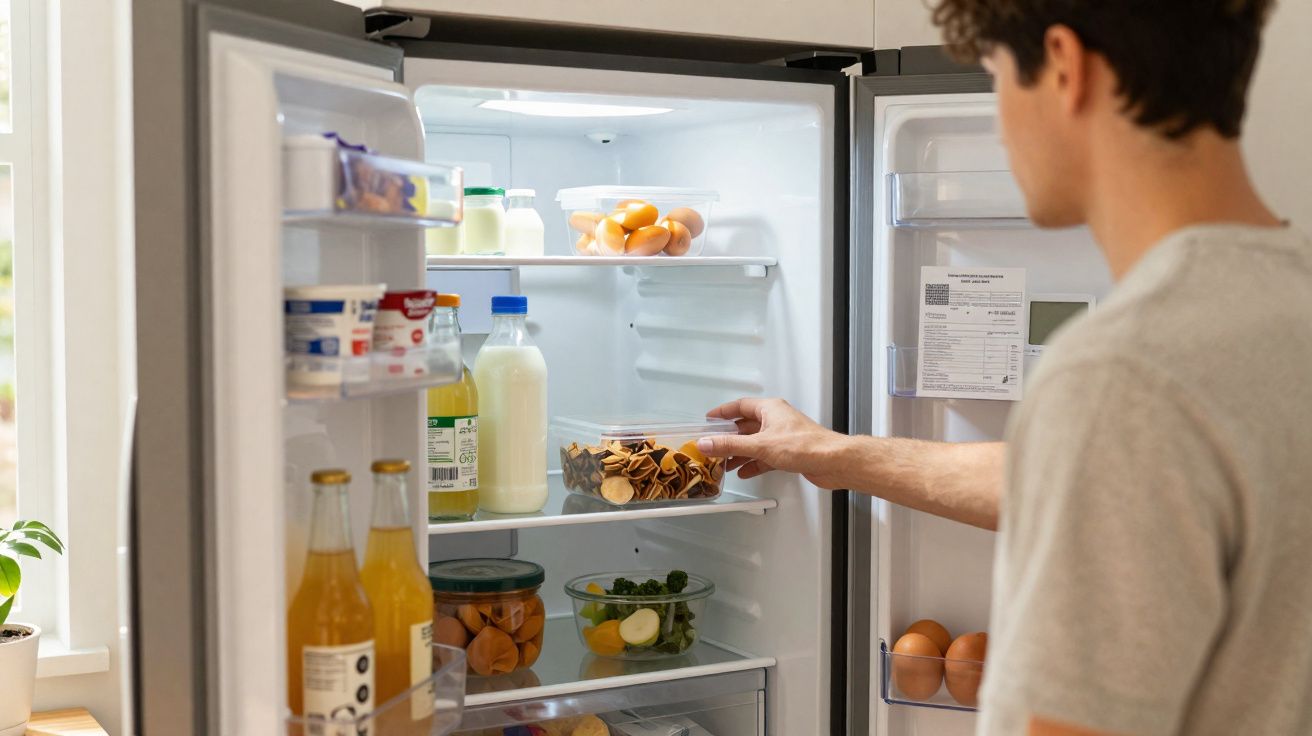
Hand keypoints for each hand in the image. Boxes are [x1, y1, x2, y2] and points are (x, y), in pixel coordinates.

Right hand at [697, 398, 850, 489]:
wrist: (832, 462)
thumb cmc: (807, 445)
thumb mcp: (760, 445)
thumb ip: (731, 445)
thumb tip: (708, 442)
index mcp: (770, 409)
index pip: (740, 406)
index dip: (723, 412)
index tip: (710, 419)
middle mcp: (776, 420)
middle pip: (746, 426)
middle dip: (729, 437)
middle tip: (714, 444)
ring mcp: (783, 437)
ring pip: (755, 443)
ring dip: (740, 452)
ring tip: (725, 462)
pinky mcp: (789, 453)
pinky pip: (765, 456)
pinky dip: (753, 463)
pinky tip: (745, 471)